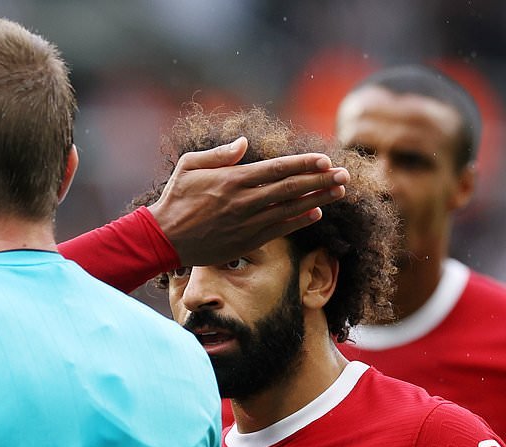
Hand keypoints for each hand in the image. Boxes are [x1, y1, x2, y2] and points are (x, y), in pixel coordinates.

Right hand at [148, 137, 349, 265]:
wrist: (163, 239)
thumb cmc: (175, 199)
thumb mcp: (189, 167)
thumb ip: (219, 155)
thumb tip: (244, 143)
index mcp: (231, 180)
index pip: (276, 169)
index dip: (303, 164)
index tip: (325, 159)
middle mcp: (243, 201)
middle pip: (290, 188)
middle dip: (320, 180)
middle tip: (344, 175)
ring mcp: (246, 223)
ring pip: (289, 208)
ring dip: (317, 199)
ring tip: (339, 191)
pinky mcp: (245, 241)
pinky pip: (279, 229)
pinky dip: (298, 220)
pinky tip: (315, 212)